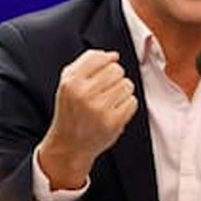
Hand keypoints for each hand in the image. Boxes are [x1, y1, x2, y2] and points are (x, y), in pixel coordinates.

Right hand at [38, 49, 137, 189]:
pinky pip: (132, 101)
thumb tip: (113, 55)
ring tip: (110, 101)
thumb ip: (86, 63)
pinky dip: (127, 105)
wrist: (69, 145)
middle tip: (106, 90)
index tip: (105, 71)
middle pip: (116, 70)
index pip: (99, 57)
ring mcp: (99, 109)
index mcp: (71, 82)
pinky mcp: (113, 122)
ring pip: (127, 84)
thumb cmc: (71, 110)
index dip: (107, 62)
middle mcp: (83, 94)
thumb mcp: (68, 83)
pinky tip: (115, 111)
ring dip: (122, 92)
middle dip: (115, 78)